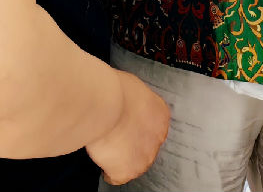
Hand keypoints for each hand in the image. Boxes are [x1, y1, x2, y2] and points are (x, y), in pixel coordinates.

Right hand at [86, 71, 169, 185]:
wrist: (106, 104)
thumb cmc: (114, 90)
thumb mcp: (131, 86)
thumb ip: (134, 100)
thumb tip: (126, 101)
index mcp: (160, 114)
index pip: (152, 126)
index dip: (136, 127)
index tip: (127, 125)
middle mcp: (157, 137)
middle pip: (145, 145)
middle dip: (130, 142)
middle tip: (114, 135)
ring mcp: (144, 156)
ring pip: (133, 162)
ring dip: (120, 156)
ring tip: (106, 146)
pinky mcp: (127, 170)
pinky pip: (116, 176)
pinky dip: (108, 169)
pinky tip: (103, 158)